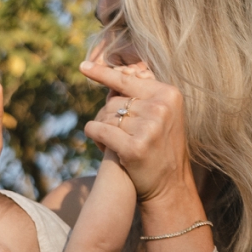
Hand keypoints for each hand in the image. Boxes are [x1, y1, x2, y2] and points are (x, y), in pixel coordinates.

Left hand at [81, 55, 194, 210]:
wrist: (169, 185)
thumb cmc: (160, 148)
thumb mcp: (162, 115)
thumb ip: (144, 95)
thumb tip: (120, 74)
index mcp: (168, 94)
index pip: (128, 80)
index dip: (103, 74)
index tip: (82, 67)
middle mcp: (160, 108)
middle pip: (115, 101)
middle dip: (108, 116)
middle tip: (115, 133)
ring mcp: (149, 127)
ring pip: (106, 116)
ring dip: (102, 129)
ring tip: (112, 144)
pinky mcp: (135, 146)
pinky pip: (99, 130)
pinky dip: (93, 134)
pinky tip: (97, 141)